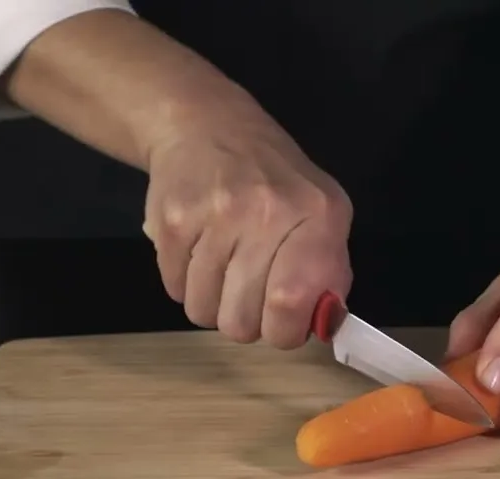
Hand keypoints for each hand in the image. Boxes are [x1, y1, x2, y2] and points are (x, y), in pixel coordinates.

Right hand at [142, 121, 352, 346]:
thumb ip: (329, 271)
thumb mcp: (322, 213)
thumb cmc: (275, 181)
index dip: (284, 330)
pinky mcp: (170, 222)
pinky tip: (199, 250)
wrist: (207, 126)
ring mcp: (213, 216)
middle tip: (250, 292)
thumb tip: (324, 324)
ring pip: (203, 311)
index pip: (292, 302)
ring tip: (224, 266)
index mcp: (316, 216)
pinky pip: (175, 290)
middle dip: (246, 320)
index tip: (282, 324)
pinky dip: (186, 282)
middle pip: (241, 320)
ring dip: (213, 301)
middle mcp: (265, 213)